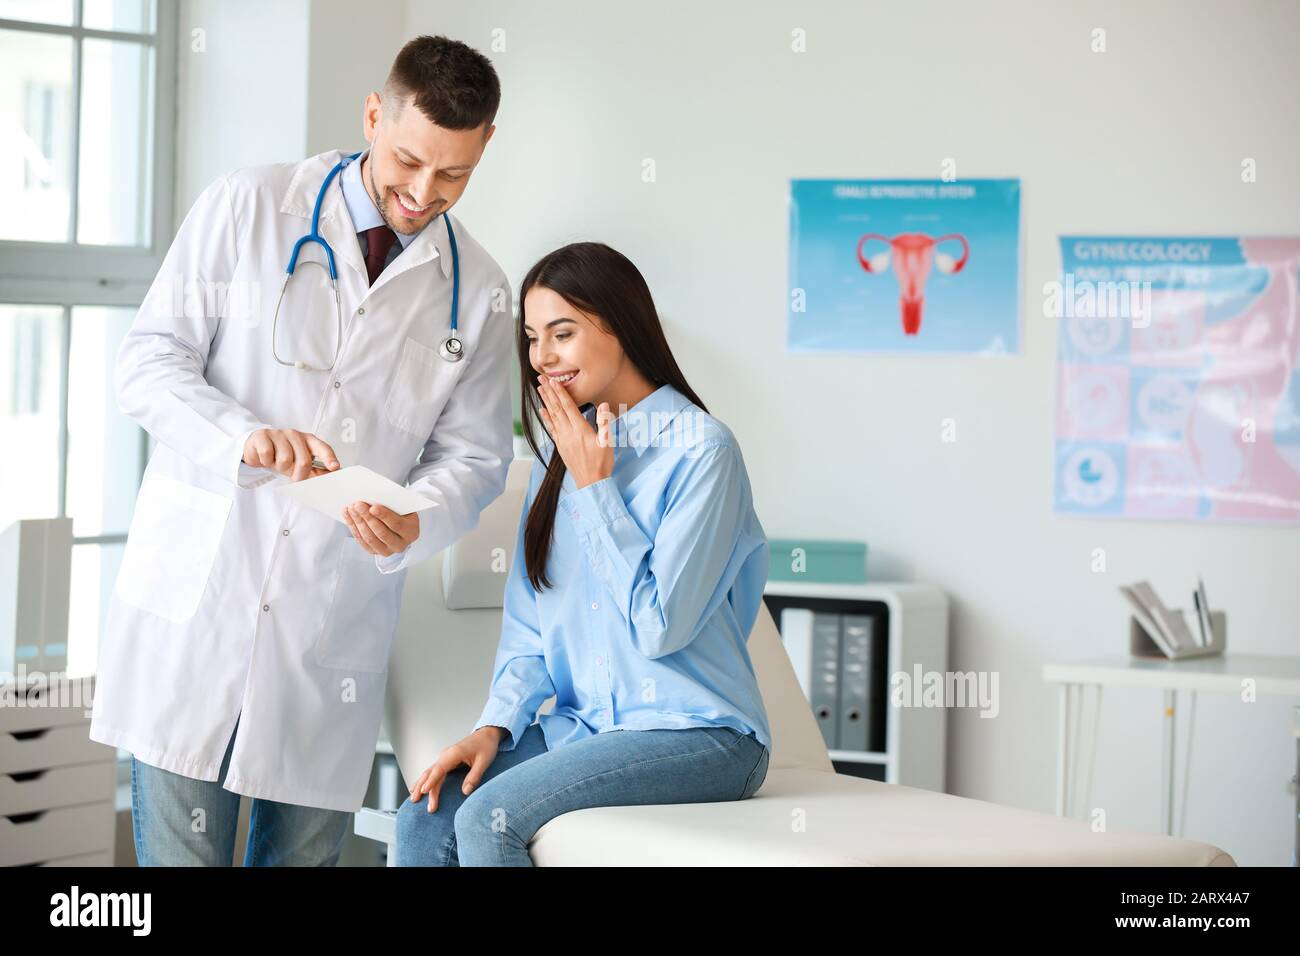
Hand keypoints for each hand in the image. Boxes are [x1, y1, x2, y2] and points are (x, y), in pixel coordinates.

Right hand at [243, 428, 338, 481]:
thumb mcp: (298, 464)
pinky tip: (265, 458)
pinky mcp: (263, 435)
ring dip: (280, 468)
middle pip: (304, 461)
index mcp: (308, 440)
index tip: (334, 467)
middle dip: (299, 475)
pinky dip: (266, 462)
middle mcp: (295, 434)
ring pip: (285, 460)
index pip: (322, 448)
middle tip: (294, 477)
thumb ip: (315, 470)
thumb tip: (330, 477)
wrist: (256, 448)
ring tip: (276, 463)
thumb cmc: (281, 456)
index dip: (329, 458)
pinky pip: (267, 455)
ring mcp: (279, 433)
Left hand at [340, 502, 419, 556]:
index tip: (373, 507)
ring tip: (351, 508)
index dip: (384, 516)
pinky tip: (348, 515)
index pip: (397, 525)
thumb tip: (374, 498)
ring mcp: (387, 551)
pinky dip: (353, 527)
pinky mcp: (374, 551)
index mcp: (411, 532)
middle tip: (358, 504)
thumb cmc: (401, 511)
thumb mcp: (403, 507)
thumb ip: (393, 504)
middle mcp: (400, 545)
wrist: (399, 524)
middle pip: (381, 533)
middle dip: (368, 518)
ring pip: (369, 538)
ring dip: (358, 522)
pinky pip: (361, 541)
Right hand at [409, 727, 505, 812]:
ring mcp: (445, 757)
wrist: (486, 734)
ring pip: (429, 772)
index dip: (431, 781)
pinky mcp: (446, 760)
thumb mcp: (484, 761)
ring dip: (421, 784)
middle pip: (431, 772)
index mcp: (454, 753)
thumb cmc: (486, 745)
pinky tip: (419, 787)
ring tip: (413, 798)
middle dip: (422, 787)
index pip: (439, 769)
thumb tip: (465, 792)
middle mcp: (446, 755)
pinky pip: (433, 771)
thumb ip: (474, 776)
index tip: (423, 791)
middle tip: (417, 801)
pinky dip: (425, 780)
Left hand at [535, 374, 613, 488]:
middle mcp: (568, 433)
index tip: (553, 381)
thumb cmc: (602, 463)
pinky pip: (551, 428)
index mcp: (580, 430)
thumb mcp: (607, 442)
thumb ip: (605, 422)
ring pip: (552, 416)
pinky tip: (542, 410)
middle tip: (541, 378)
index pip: (568, 407)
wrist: (591, 482)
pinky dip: (546, 418)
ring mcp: (563, 440)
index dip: (560, 392)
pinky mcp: (561, 446)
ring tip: (539, 389)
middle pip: (557, 408)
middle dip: (549, 392)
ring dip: (546, 401)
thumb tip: (603, 405)